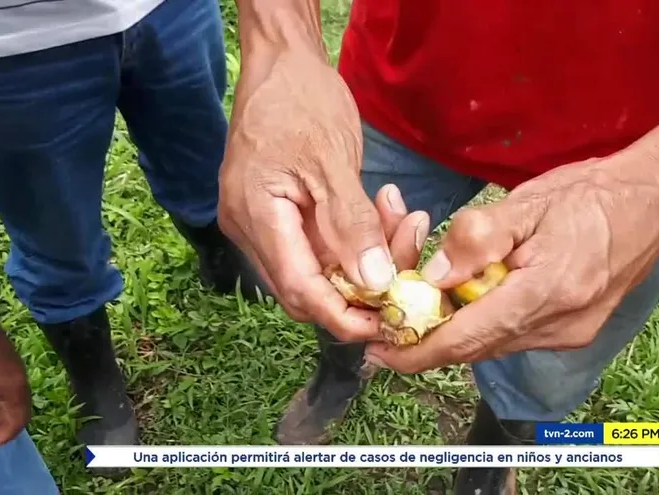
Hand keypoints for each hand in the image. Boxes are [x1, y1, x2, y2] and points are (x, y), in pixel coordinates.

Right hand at [218, 47, 426, 339]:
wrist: (282, 62)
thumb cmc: (301, 99)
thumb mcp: (332, 160)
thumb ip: (350, 225)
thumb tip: (373, 283)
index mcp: (255, 216)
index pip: (299, 290)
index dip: (343, 315)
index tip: (387, 322)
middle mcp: (251, 229)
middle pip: (308, 289)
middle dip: (362, 288)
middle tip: (406, 272)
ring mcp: (263, 223)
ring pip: (319, 269)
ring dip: (364, 259)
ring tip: (403, 221)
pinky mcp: (281, 214)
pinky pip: (320, 245)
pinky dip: (355, 239)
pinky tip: (384, 211)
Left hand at [364, 150, 658, 372]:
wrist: (657, 201)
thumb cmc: (593, 194)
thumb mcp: (527, 203)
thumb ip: (477, 239)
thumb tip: (434, 275)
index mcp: (547, 292)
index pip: (467, 338)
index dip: (418, 351)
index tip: (381, 354)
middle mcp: (560, 325)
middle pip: (477, 348)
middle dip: (430, 343)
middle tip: (391, 329)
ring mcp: (571, 333)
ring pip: (494, 344)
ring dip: (457, 333)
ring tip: (425, 308)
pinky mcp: (575, 330)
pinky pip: (515, 335)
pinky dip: (485, 324)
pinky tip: (471, 300)